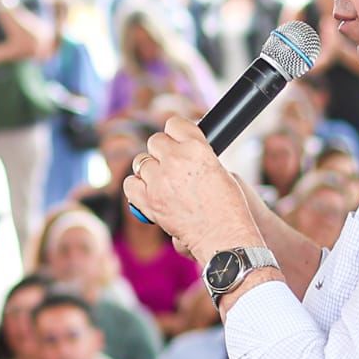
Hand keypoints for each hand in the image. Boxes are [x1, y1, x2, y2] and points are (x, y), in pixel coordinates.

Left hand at [124, 117, 258, 259]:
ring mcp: (159, 180)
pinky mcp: (149, 201)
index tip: (177, 142)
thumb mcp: (220, 170)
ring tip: (164, 184)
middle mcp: (176, 160)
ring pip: (141, 161)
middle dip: (161, 152)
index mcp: (197, 148)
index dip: (175, 133)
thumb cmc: (228, 206)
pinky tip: (149, 193)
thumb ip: (196, 155)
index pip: (174, 123)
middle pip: (155, 141)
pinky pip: (130, 184)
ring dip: (150, 170)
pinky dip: (137, 187)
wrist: (223, 235)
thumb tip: (179, 151)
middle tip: (171, 167)